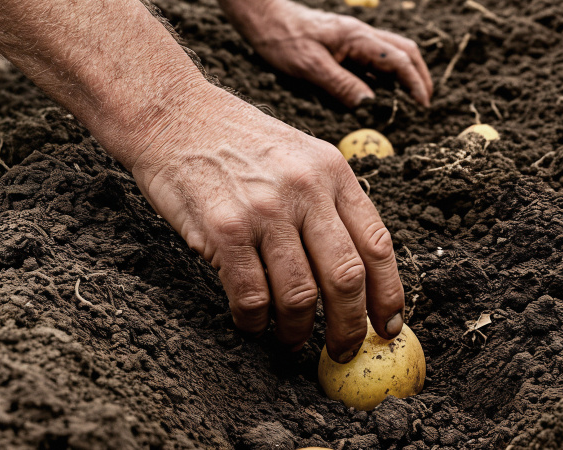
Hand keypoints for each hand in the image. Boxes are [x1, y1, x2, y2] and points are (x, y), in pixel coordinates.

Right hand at [131, 84, 405, 361]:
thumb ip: (330, 203)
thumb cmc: (238, 142)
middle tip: (342, 349)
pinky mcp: (223, 230)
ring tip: (291, 341)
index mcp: (334, 172)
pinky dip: (254, 322)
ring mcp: (265, 210)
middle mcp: (306, 190)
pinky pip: (251, 296)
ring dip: (297, 331)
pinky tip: (251, 324)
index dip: (388, 295)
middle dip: (349, 327)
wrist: (174, 115)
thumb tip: (356, 274)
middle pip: (346, 278)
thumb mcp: (301, 155)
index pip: (377, 245)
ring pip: (299, 295)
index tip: (387, 326)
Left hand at [220, 0, 432, 107]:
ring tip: (409, 100)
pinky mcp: (344, 45)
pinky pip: (374, 59)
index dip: (415, 83)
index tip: (423, 105)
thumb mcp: (310, 67)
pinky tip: (381, 92)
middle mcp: (361, 35)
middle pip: (405, 51)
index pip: (399, 59)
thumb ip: (341, 85)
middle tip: (424, 103)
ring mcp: (354, 39)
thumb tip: (369, 105)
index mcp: (357, 38)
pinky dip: (386, 75)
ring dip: (405, 74)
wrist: (264, 19)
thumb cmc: (283, 40)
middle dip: (419, 76)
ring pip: (392, 53)